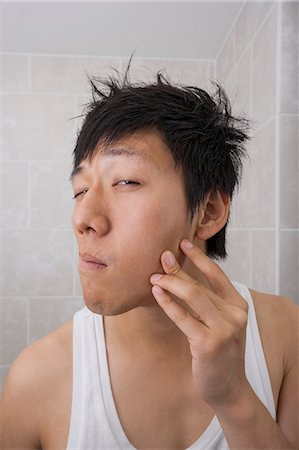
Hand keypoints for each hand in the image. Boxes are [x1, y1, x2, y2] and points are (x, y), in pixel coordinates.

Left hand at [150, 239, 249, 409]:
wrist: (228, 387)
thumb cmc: (219, 351)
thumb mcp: (217, 322)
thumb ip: (205, 301)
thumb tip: (178, 275)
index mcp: (239, 305)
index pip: (217, 274)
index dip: (199, 257)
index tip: (183, 243)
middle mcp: (234, 314)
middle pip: (201, 284)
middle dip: (178, 269)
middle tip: (161, 256)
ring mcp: (223, 329)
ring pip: (193, 296)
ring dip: (171, 283)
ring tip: (154, 277)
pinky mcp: (208, 344)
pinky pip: (183, 317)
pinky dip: (168, 303)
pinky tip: (156, 293)